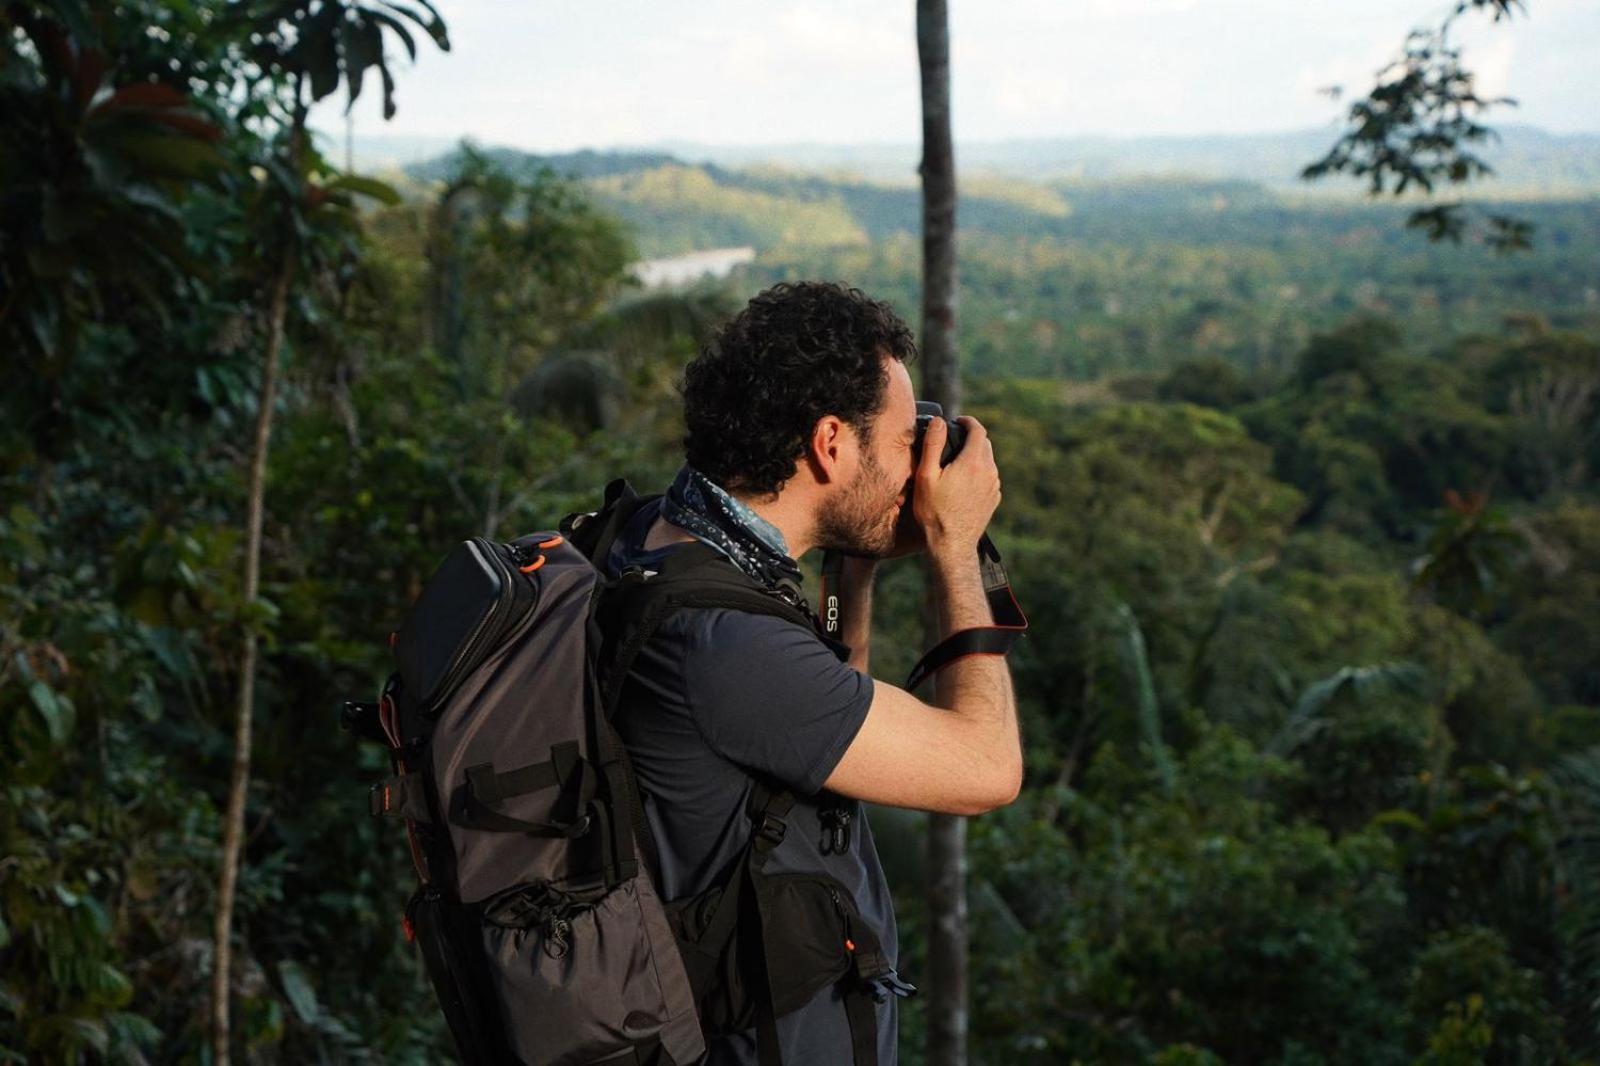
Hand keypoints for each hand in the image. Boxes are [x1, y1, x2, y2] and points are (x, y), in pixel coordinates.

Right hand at [912, 415, 1000, 560]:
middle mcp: (989, 471)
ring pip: (988, 460)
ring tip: (956, 462)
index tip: (958, 421)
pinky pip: (989, 477)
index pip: (978, 430)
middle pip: (984, 443)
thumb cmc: (934, 512)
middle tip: (953, 440)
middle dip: (971, 437)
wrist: (952, 544)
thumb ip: (932, 445)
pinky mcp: (994, 498)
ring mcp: (994, 486)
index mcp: (973, 462)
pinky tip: (962, 482)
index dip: (968, 421)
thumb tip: (939, 422)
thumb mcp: (926, 476)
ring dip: (975, 455)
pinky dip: (978, 472)